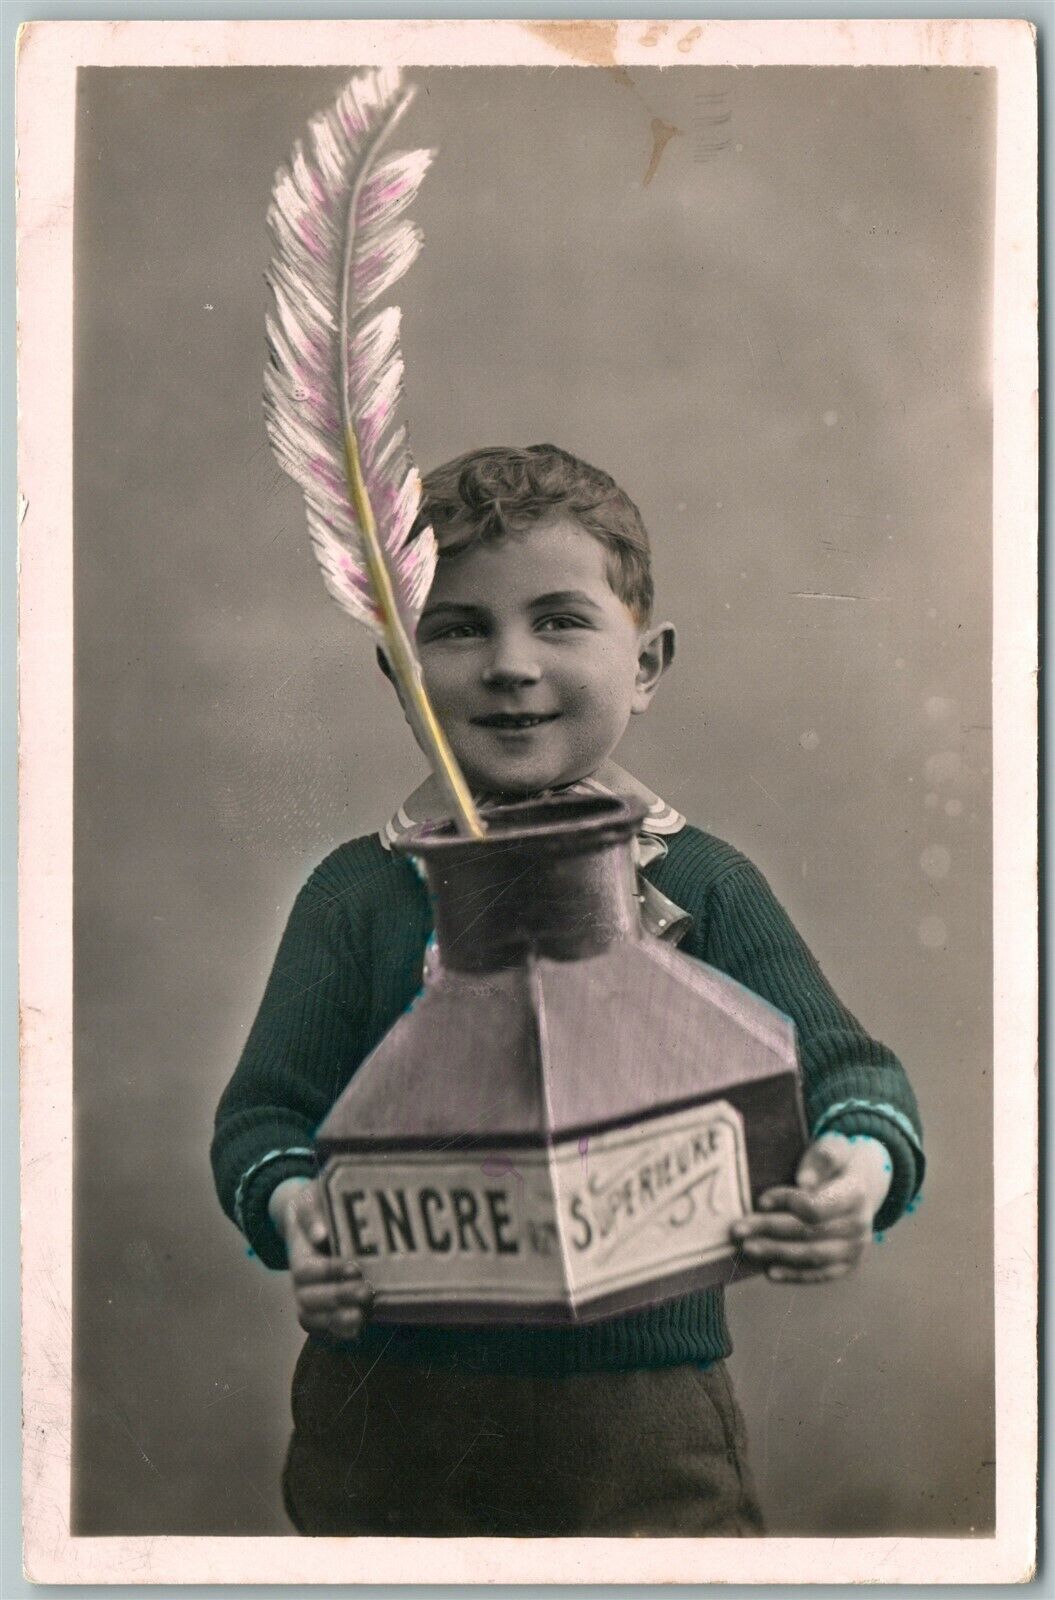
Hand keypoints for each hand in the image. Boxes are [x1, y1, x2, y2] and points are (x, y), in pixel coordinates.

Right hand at [271, 1177, 374, 1339]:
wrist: (311, 1220)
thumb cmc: (316, 1208)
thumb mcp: (311, 1200)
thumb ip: (312, 1213)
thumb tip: (320, 1234)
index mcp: (298, 1255)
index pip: (306, 1271)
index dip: (328, 1272)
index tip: (354, 1267)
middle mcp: (300, 1283)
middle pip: (308, 1300)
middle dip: (338, 1298)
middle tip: (366, 1291)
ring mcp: (310, 1299)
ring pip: (313, 1319)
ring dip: (338, 1320)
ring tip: (362, 1315)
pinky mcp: (324, 1311)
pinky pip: (323, 1331)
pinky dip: (338, 1334)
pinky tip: (358, 1330)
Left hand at [729, 1134, 891, 1283]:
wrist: (860, 1184)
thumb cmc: (836, 1163)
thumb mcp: (832, 1147)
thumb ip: (820, 1159)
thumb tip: (804, 1181)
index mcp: (856, 1193)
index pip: (816, 1205)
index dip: (787, 1203)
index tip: (760, 1200)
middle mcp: (860, 1224)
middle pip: (809, 1232)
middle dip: (770, 1230)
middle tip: (738, 1229)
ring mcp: (855, 1248)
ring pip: (812, 1255)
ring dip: (777, 1253)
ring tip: (748, 1248)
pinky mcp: (847, 1264)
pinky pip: (820, 1274)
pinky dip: (794, 1275)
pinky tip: (769, 1272)